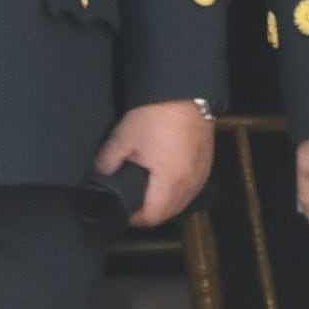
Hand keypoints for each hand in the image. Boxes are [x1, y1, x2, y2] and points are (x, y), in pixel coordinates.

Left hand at [95, 99, 213, 228]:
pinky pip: (192, 188)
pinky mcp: (207, 163)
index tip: (122, 209)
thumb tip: (100, 176)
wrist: (185, 91)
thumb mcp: (123, 138)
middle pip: (169, 213)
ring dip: (166, 203)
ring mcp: (201, 174)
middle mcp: (190, 184)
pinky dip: (179, 190)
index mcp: (170, 182)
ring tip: (148, 192)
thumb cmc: (155, 115)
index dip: (134, 217)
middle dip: (150, 212)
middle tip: (132, 201)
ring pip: (182, 202)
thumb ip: (108, 162)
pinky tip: (167, 180)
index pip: (152, 216)